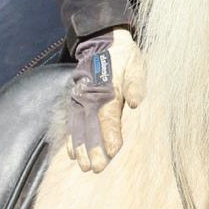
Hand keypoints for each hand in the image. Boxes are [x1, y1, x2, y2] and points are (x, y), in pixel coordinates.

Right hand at [66, 28, 145, 173]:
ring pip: (78, 125)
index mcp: (107, 87)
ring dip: (80, 147)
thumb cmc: (125, 57)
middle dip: (93, 147)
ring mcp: (79, 97)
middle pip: (90, 124)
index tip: (113, 152)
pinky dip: (71, 138)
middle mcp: (89, 94)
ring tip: (84, 166)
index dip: (109, 133)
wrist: (103, 41)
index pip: (107, 114)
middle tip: (96, 168)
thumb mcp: (137, 65)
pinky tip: (72, 154)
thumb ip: (137, 84)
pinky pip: (71, 122)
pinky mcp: (75, 100)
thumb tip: (136, 103)